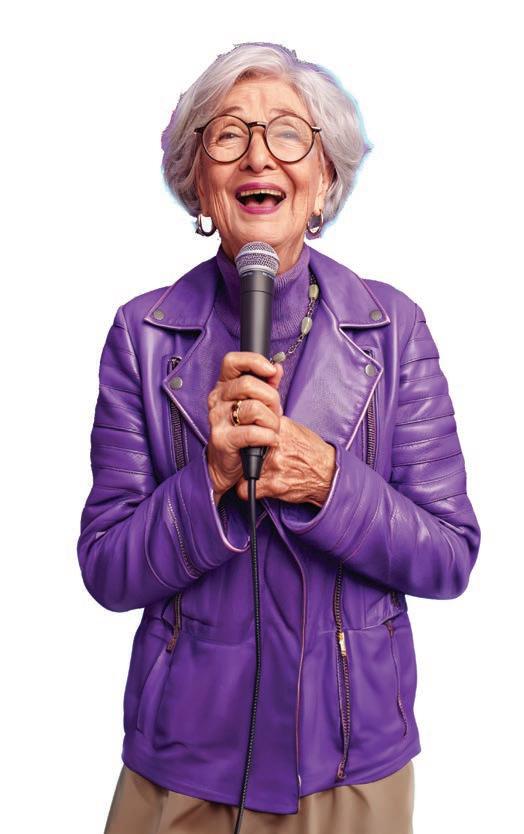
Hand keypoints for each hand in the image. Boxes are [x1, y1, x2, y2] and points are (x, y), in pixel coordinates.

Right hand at [206, 352, 284, 503]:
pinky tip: (270, 440)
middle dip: (271, 398)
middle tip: (275, 411)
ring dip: (272, 420)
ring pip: (254, 408)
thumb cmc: (242, 431)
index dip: (253, 361)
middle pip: (248, 384)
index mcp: (224, 386)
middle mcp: (217, 399)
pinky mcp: (222, 439)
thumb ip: (267, 385)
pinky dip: (268, 436)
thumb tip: (277, 368)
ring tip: (272, 429)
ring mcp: (217, 419)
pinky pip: (253, 432)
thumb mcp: (256, 403)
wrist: (226, 463)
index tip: (270, 371)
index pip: (232, 361)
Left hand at [234, 415, 336, 506]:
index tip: (242, 438)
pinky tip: (253, 485)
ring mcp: (273, 465)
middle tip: (245, 457)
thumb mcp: (294, 429)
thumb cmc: (312, 451)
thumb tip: (256, 420)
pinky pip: (244, 489)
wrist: (328, 473)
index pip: (248, 425)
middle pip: (242, 446)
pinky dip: (245, 490)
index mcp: (279, 428)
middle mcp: (275, 445)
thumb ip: (274, 425)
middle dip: (242, 452)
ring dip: (243, 471)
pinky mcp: (272, 485)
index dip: (243, 432)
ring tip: (251, 472)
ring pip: (241, 468)